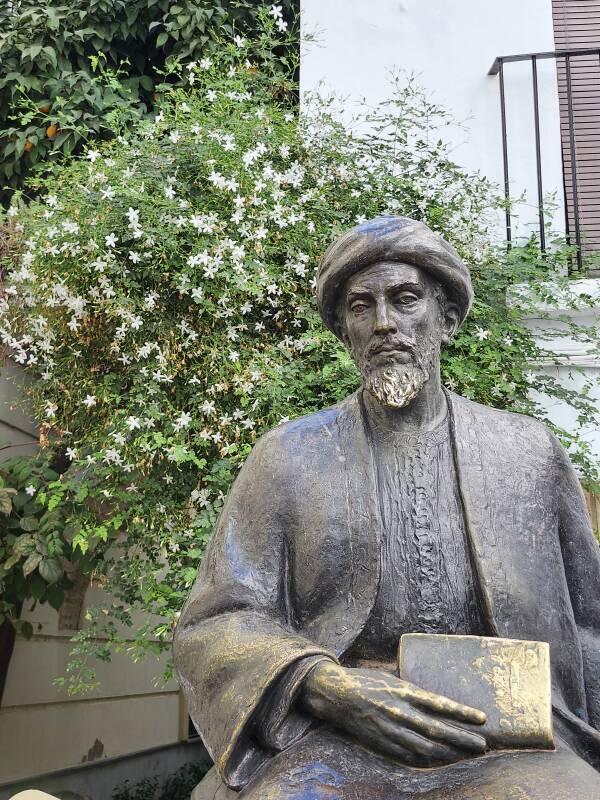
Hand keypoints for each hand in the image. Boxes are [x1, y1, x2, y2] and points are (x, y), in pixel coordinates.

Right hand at [300, 661, 486, 765]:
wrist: (335, 693)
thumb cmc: (365, 681)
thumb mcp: (392, 679)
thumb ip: (412, 692)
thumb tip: (436, 703)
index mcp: (403, 690)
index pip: (440, 704)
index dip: (462, 713)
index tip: (482, 719)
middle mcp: (399, 710)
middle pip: (438, 729)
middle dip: (463, 738)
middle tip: (482, 744)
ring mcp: (390, 729)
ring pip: (426, 746)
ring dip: (449, 752)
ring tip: (466, 754)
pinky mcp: (381, 742)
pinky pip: (409, 756)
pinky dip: (428, 760)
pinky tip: (441, 762)